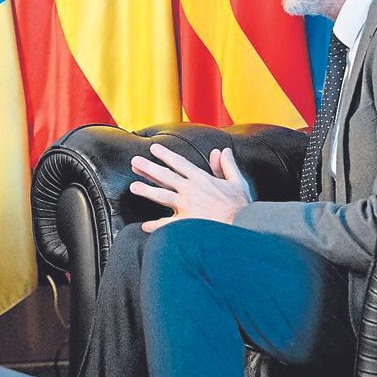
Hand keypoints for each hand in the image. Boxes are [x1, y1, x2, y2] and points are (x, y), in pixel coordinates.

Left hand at [129, 144, 252, 232]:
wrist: (243, 227)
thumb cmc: (241, 207)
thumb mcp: (237, 182)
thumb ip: (227, 165)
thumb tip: (222, 151)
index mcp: (202, 179)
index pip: (180, 163)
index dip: (165, 155)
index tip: (154, 149)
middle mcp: (190, 191)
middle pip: (165, 176)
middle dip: (148, 167)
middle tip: (135, 162)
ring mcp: (186, 207)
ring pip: (161, 196)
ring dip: (146, 191)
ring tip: (133, 187)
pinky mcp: (185, 224)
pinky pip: (166, 225)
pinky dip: (155, 226)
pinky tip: (144, 225)